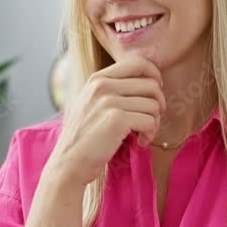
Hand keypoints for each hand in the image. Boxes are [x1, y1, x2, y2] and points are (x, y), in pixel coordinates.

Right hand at [49, 56, 165, 186]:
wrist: (68, 164)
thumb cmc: (85, 138)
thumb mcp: (92, 104)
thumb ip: (113, 90)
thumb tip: (151, 83)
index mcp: (97, 79)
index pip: (138, 63)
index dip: (154, 77)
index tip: (153, 95)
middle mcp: (102, 85)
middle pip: (151, 84)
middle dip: (158, 105)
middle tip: (150, 121)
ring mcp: (109, 101)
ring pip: (153, 104)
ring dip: (154, 123)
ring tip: (142, 134)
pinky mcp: (116, 119)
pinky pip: (150, 121)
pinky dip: (150, 134)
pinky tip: (139, 142)